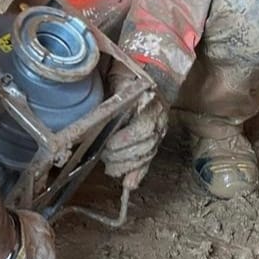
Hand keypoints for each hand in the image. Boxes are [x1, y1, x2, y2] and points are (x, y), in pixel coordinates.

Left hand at [101, 61, 167, 188]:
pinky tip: (129, 184)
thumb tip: (99, 119)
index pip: (141, 129)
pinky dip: (139, 173)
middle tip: (105, 157)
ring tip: (111, 168)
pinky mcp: (157, 140)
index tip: (108, 145)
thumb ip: (112, 100)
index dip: (124, 141)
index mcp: (149, 104)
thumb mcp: (118, 83)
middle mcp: (158, 119)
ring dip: (128, 166)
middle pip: (144, 146)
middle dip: (123, 156)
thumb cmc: (128, 79)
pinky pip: (149, 160)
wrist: (150, 74)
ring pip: (147, 154)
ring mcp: (159, 130)